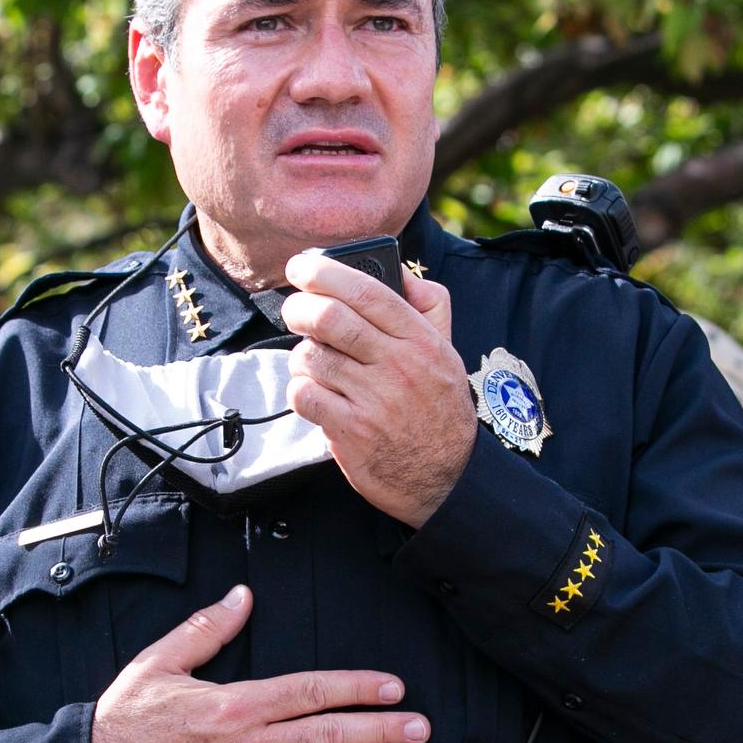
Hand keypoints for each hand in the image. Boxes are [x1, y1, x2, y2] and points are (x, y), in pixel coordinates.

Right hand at [91, 585, 428, 742]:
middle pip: (326, 733)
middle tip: (420, 729)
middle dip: (379, 729)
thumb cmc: (124, 720)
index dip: (356, 687)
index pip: (309, 690)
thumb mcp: (160, 661)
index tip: (393, 688)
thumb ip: (208, 628)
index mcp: (234, 702)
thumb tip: (244, 596)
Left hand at [279, 253, 475, 527]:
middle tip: (294, 311)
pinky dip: (299, 389)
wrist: (446, 476)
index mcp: (420, 340)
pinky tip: (313, 392)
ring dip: (301, 355)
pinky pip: (304, 395)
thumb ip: (429, 305)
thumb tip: (398, 270)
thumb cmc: (440, 408)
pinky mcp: (350, 432)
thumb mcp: (448, 350)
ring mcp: (373, 400)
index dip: (326, 272)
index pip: (367, 292)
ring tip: (313, 362)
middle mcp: (397, 366)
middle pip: (330, 318)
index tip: (301, 266)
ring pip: (311, 356)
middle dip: (298, 308)